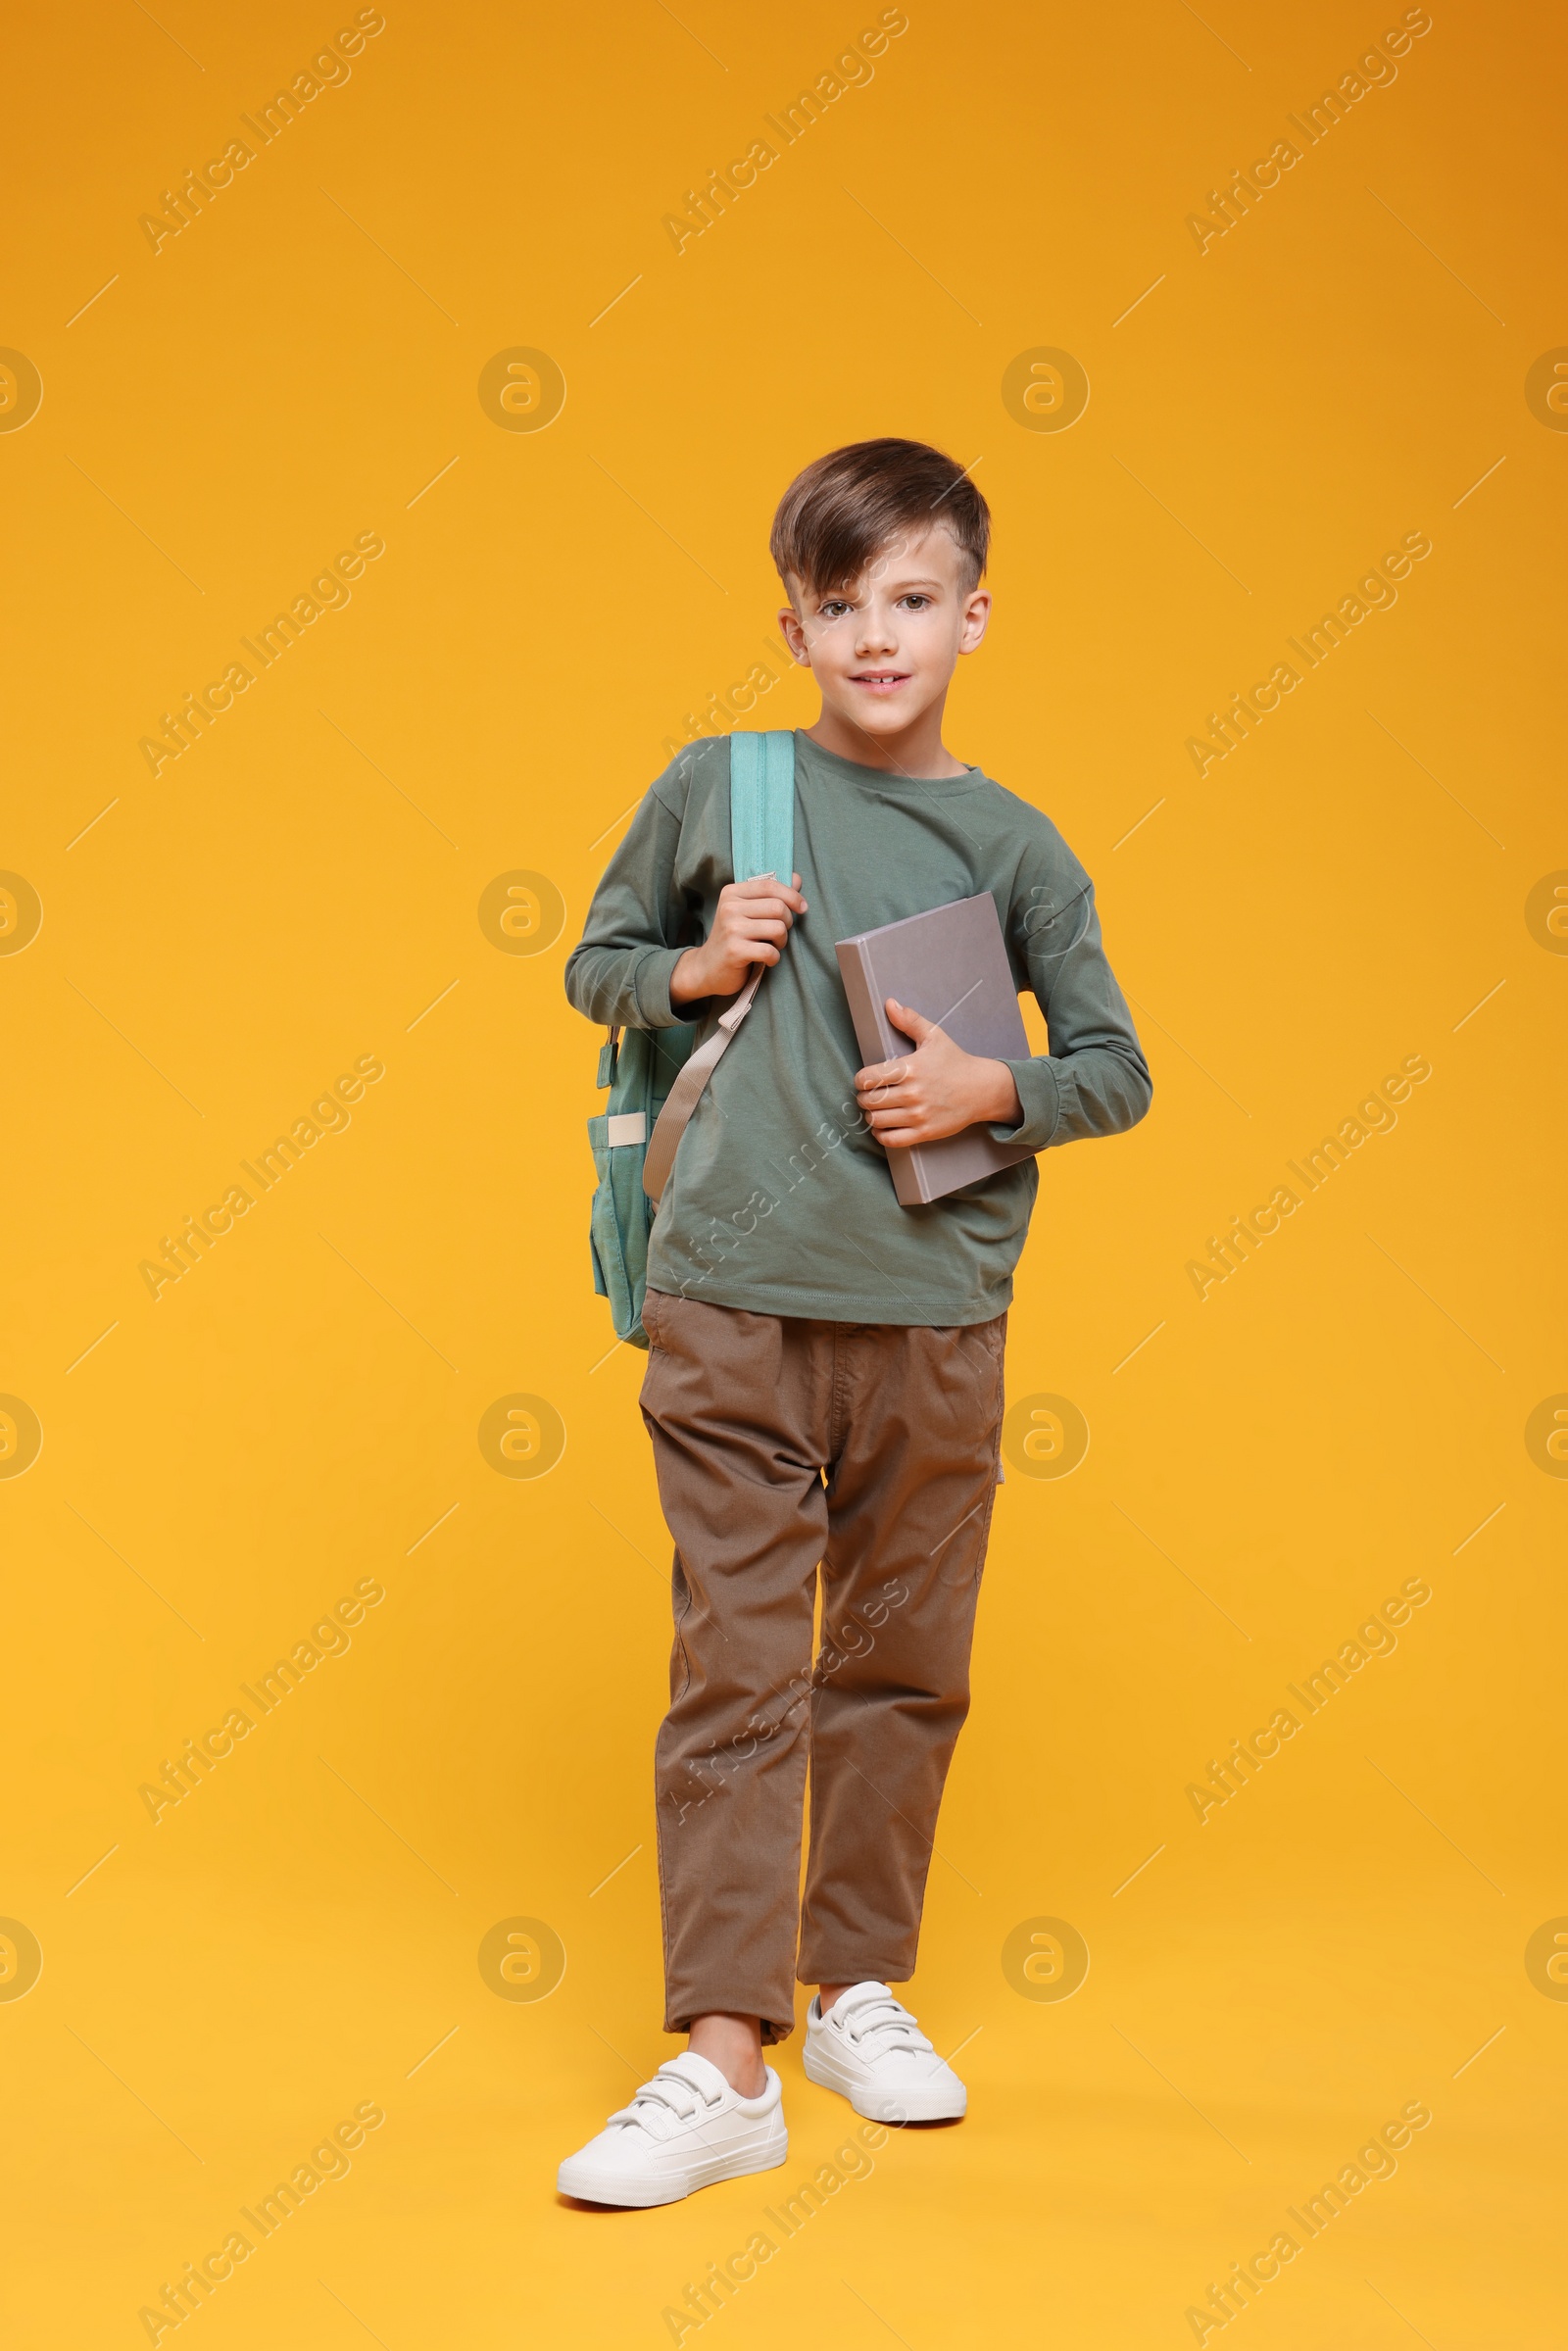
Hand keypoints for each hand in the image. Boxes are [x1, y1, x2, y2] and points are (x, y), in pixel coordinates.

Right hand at [670, 873, 806, 1004]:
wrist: (707, 968)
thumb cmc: (733, 938)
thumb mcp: (747, 912)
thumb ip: (770, 895)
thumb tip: (797, 879)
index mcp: (732, 893)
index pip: (770, 885)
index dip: (792, 895)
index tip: (802, 908)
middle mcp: (729, 908)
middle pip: (778, 907)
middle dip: (787, 923)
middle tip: (779, 934)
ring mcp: (731, 929)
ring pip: (778, 928)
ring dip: (782, 941)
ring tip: (773, 946)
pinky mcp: (734, 951)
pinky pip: (770, 951)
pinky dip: (774, 958)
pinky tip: (767, 960)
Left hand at [854, 998, 1021, 1146]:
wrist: (982, 1089)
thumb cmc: (955, 1062)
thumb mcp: (934, 1036)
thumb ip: (909, 1020)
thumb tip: (889, 1003)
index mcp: (910, 1068)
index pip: (867, 1078)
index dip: (860, 1079)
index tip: (865, 1079)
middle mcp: (912, 1093)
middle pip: (868, 1100)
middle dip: (864, 1097)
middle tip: (869, 1094)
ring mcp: (918, 1115)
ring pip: (876, 1120)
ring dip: (871, 1115)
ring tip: (876, 1109)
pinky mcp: (925, 1132)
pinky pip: (891, 1139)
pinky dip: (881, 1135)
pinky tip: (883, 1126)